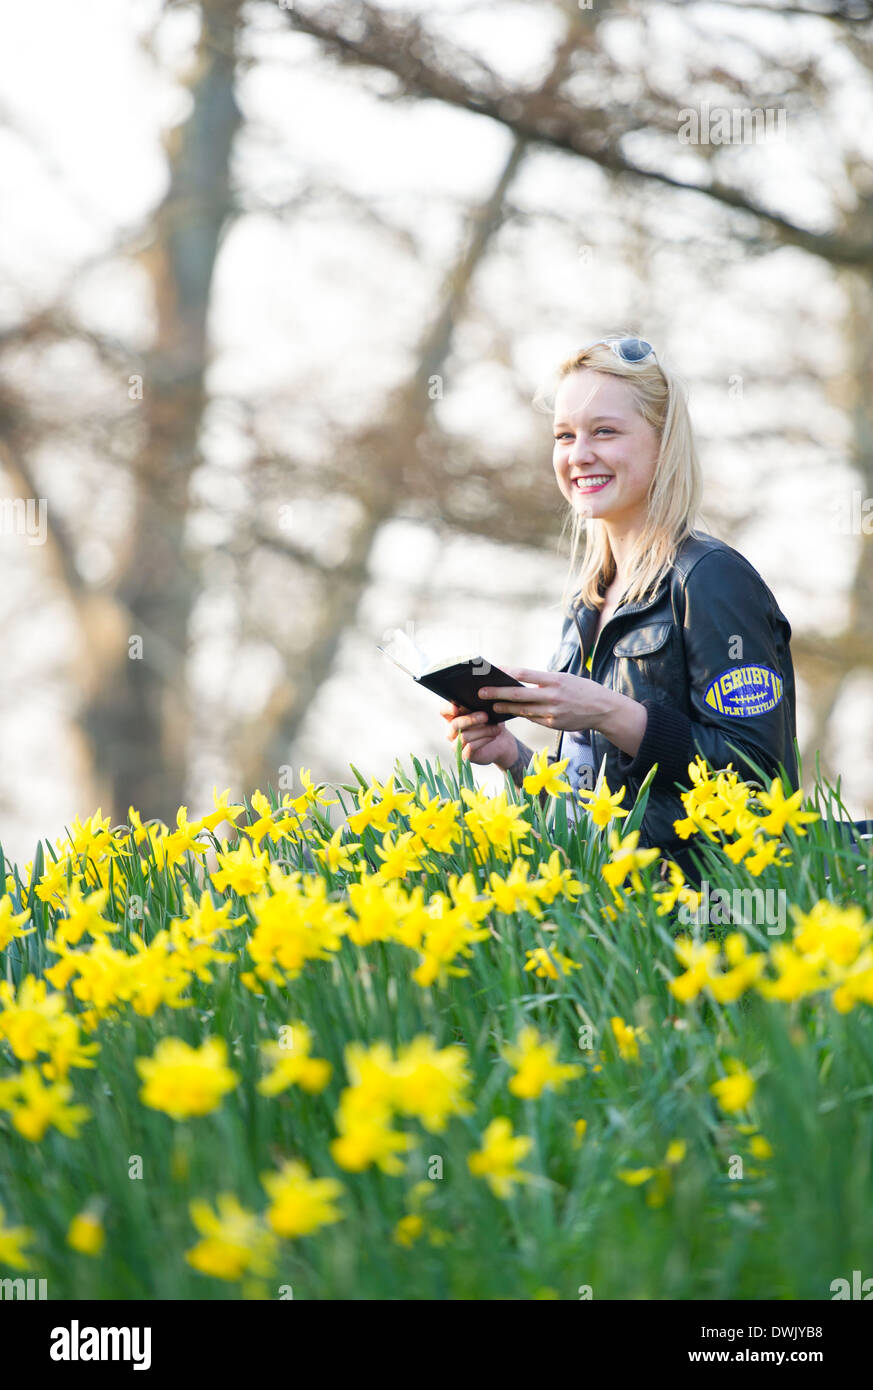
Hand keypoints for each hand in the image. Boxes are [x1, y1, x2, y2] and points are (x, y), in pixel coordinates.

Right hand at [439, 701, 518, 766]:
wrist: (501, 742)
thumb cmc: (492, 723)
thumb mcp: (488, 712)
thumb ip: (480, 706)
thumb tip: (482, 698)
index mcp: (454, 717)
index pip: (444, 711)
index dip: (448, 709)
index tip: (457, 708)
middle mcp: (452, 731)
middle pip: (455, 724)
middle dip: (471, 719)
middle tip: (486, 716)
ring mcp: (457, 744)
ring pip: (464, 737)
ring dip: (483, 731)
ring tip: (496, 728)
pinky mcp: (464, 755)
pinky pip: (470, 747)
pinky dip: (483, 740)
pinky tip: (492, 736)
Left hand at [475, 666, 611, 731]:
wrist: (604, 709)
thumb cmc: (582, 690)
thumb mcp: (565, 679)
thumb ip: (544, 681)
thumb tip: (520, 681)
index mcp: (554, 680)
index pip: (524, 674)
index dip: (506, 672)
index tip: (491, 670)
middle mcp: (552, 696)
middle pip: (518, 694)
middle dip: (497, 693)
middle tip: (481, 692)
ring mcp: (552, 712)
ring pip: (522, 709)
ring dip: (505, 707)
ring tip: (492, 705)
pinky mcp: (553, 724)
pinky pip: (532, 718)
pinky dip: (521, 715)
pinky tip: (510, 713)